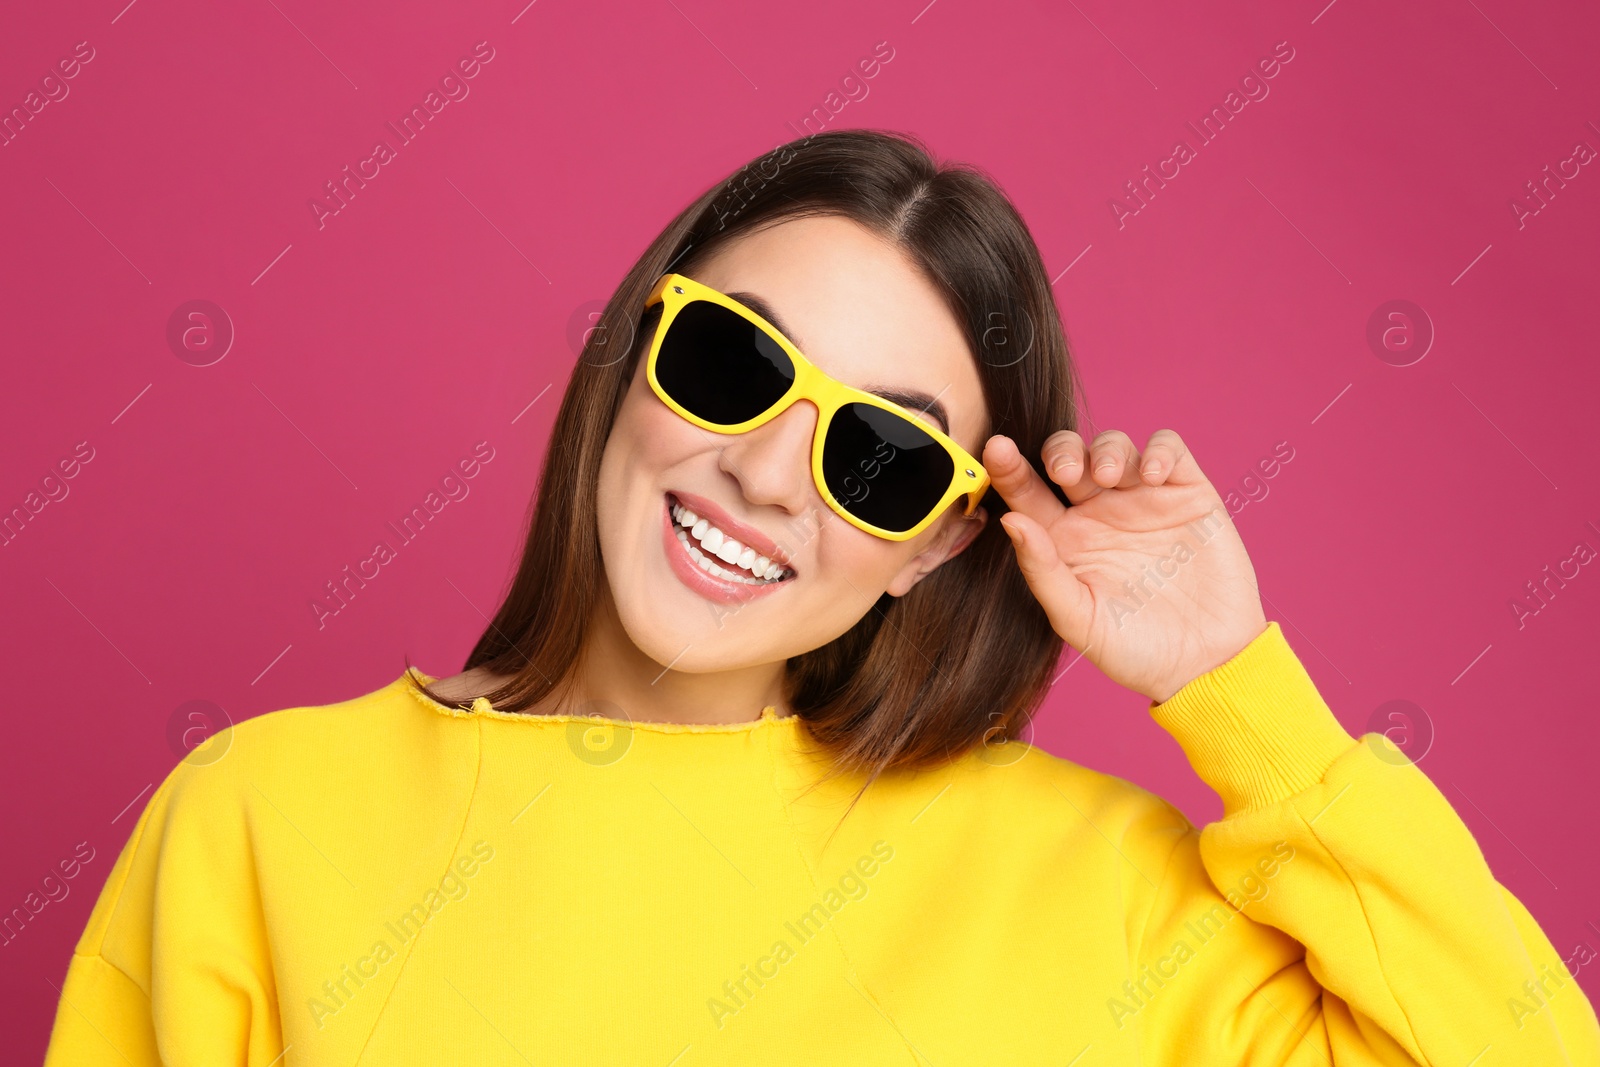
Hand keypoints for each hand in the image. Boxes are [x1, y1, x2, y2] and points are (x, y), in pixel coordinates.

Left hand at [982, 429, 1267, 703]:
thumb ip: (1042, 570)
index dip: (1008, 468)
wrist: (1206, 664)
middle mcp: (1098, 513)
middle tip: (1065, 472)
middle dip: (1061, 450)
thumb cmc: (1134, 649)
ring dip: (1106, 450)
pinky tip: (1151, 475)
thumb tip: (1009, 521)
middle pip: (1068, 456)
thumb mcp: (1078, 618)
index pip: (1028, 493)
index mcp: (1063, 540)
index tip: (996, 450)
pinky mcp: (1188, 494)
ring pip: (1114, 446)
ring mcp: (1142, 500)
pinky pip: (1169, 449)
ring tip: (1108, 476)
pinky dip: (1158, 450)